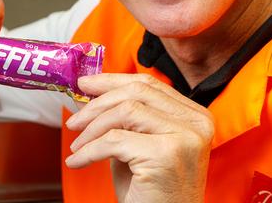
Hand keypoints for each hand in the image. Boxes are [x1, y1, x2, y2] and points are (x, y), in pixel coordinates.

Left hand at [64, 73, 213, 202]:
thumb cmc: (151, 194)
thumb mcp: (137, 147)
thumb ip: (122, 119)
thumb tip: (89, 93)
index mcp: (194, 116)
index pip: (150, 84)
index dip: (113, 81)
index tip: (85, 83)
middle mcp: (196, 123)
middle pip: (138, 92)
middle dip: (98, 102)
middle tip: (75, 118)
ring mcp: (184, 137)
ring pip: (126, 111)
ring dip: (92, 127)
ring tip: (77, 145)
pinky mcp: (166, 154)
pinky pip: (115, 140)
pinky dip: (89, 150)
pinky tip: (79, 161)